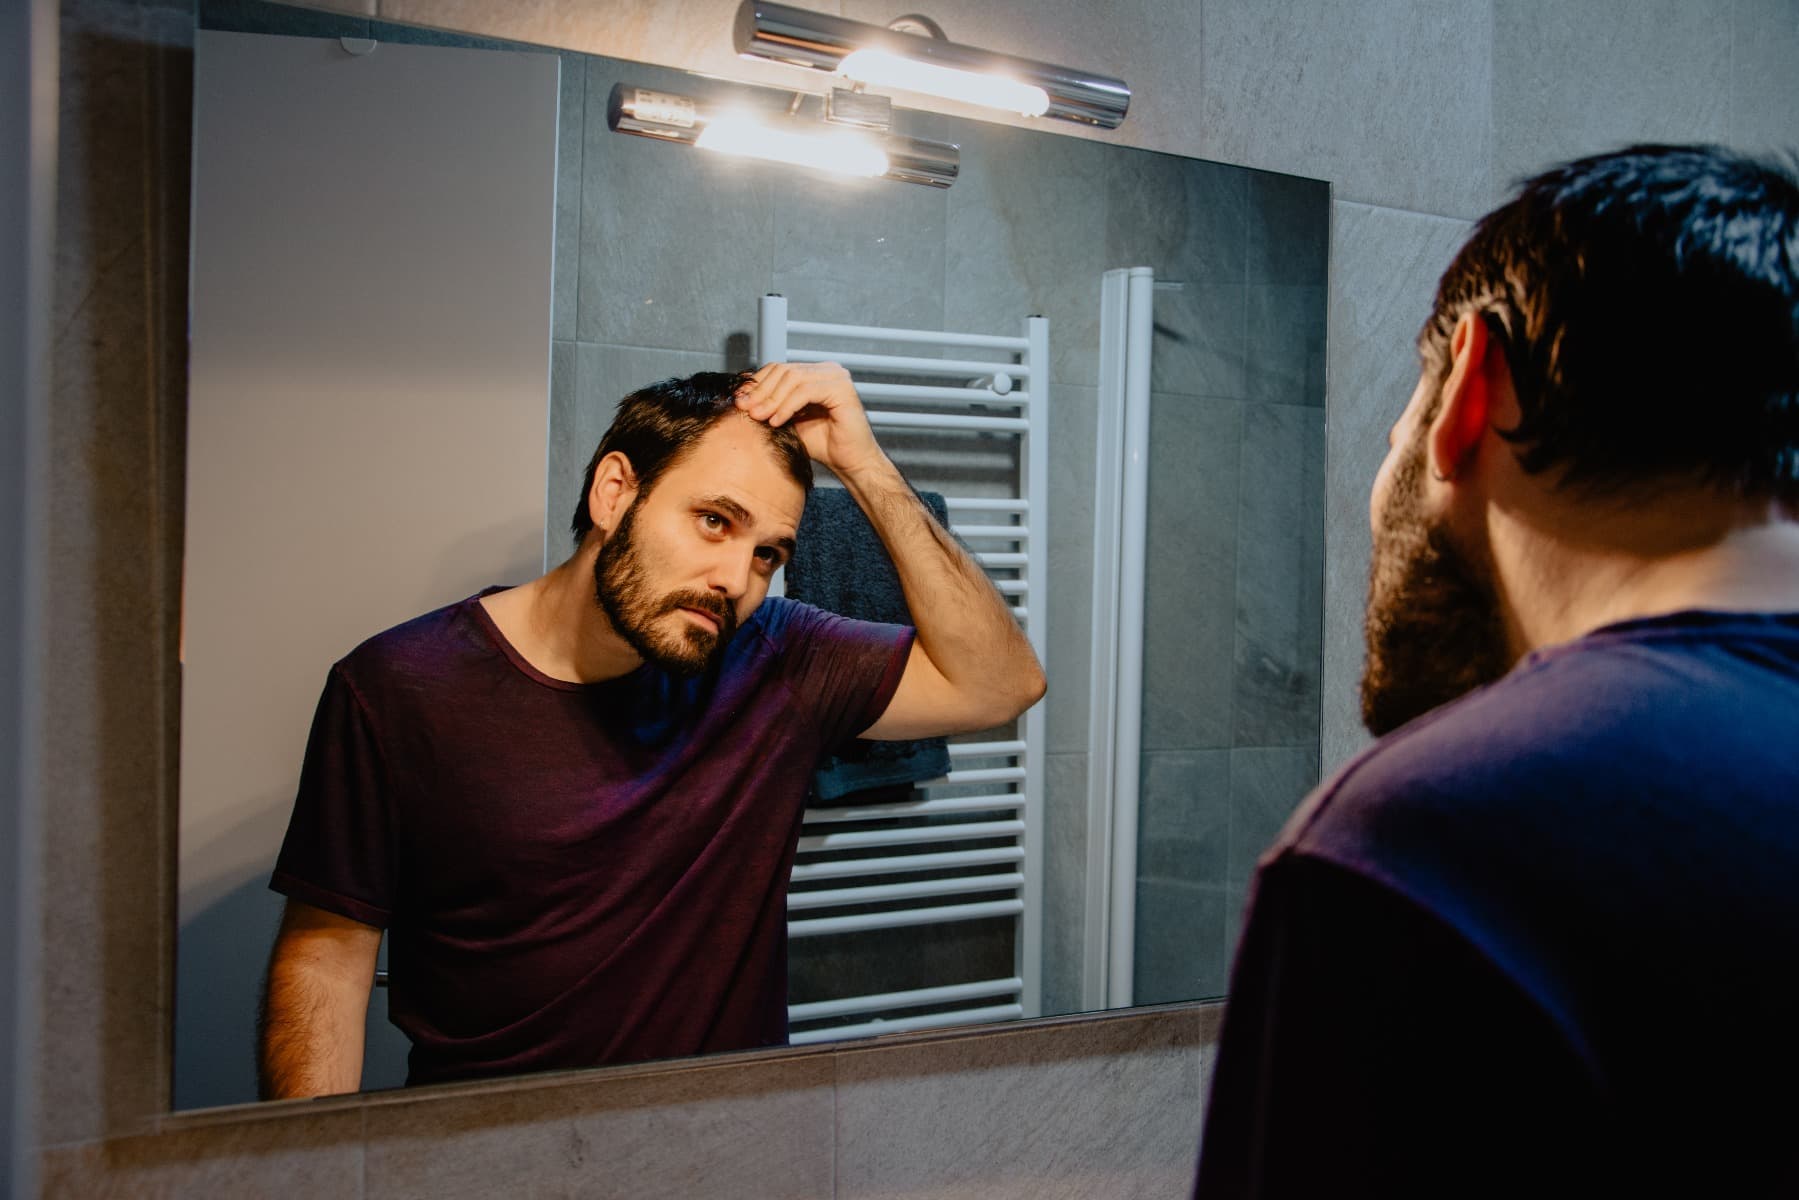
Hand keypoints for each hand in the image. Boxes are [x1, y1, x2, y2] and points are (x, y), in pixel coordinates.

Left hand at [735, 362, 884, 477]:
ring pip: (793, 378)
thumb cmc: (823, 444)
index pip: (779, 369)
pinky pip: (805, 391)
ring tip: (759, 417)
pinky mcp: (842, 389)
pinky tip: (777, 421)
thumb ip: (770, 406)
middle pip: (784, 370)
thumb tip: (740, 397)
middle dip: (761, 391)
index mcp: (815, 373)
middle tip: (745, 409)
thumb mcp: (788, 420)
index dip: (757, 383)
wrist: (850, 463)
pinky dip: (787, 406)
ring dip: (772, 399)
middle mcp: (827, 370)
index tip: (739, 402)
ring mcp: (837, 376)